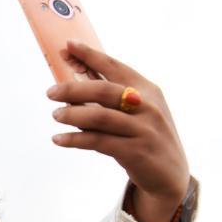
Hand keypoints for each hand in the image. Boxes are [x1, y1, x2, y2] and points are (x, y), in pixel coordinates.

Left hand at [46, 40, 190, 221]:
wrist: (171, 175)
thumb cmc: (146, 138)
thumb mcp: (138, 113)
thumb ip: (111, 99)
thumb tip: (72, 87)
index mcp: (148, 90)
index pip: (115, 67)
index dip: (90, 55)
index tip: (68, 45)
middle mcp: (147, 106)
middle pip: (103, 90)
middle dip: (73, 89)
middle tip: (50, 92)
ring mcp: (143, 129)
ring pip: (99, 117)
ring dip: (72, 115)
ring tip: (55, 115)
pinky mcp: (135, 152)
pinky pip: (98, 141)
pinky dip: (75, 139)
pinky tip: (59, 139)